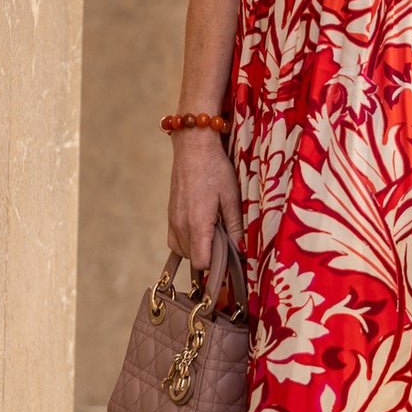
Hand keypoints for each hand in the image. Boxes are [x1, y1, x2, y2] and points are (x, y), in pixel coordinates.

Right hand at [167, 129, 242, 275]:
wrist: (192, 147)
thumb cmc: (215, 168)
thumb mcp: (232, 197)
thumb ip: (235, 226)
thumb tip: (241, 251)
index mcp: (197, 223)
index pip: (202, 262)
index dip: (217, 264)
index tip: (231, 256)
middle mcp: (181, 225)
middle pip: (194, 259)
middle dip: (211, 256)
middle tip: (227, 240)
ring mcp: (173, 220)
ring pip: (184, 251)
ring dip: (199, 249)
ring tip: (215, 233)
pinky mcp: (170, 215)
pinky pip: (175, 241)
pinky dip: (187, 242)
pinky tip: (201, 230)